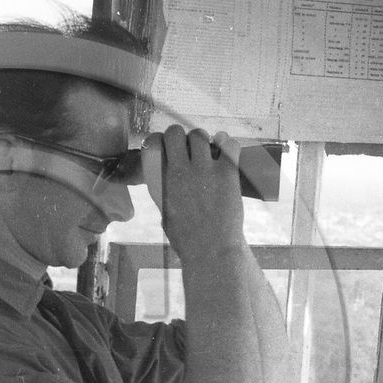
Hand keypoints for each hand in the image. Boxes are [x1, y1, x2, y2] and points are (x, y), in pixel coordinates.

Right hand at [142, 126, 244, 254]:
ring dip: (201, 140)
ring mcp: (205, 170)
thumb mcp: (165, 213)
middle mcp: (181, 171)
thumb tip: (168, 181)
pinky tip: (224, 147)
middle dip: (179, 136)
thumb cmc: (187, 238)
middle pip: (176, 133)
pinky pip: (228, 144)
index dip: (159, 139)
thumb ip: (165, 192)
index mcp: (162, 181)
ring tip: (205, 151)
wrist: (211, 250)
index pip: (154, 142)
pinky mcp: (227, 173)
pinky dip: (225, 142)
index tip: (165, 145)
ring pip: (200, 136)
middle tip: (186, 147)